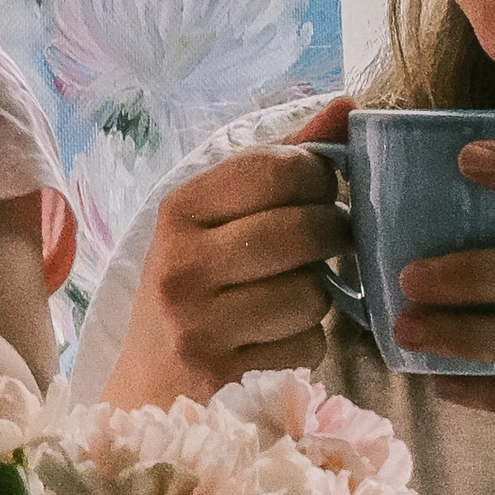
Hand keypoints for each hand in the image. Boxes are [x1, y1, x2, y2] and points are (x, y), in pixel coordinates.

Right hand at [108, 97, 351, 401]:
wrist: (146, 389)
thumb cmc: (194, 291)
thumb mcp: (216, 221)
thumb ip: (280, 163)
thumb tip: (349, 104)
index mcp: (177, 212)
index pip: (276, 168)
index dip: (319, 177)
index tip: (320, 193)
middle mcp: (180, 267)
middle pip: (303, 230)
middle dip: (332, 235)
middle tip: (327, 243)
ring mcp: (198, 328)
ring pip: (312, 293)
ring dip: (317, 297)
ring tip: (288, 298)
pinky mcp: (223, 379)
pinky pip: (308, 345)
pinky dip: (305, 343)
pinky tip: (273, 342)